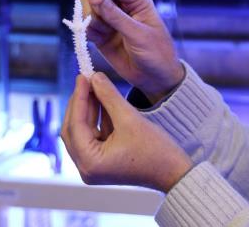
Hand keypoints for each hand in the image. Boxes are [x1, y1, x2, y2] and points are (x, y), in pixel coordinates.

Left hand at [61, 72, 192, 192]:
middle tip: (86, 79)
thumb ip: (109, 96)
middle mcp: (86, 168)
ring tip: (95, 84)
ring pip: (83, 131)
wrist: (174, 172)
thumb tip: (95, 77)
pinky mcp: (103, 161)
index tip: (83, 76)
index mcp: (90, 163)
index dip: (79, 97)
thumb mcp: (130, 119)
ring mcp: (94, 166)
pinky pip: (94, 135)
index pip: (75, 124)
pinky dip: (98, 118)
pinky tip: (102, 99)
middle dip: (80, 103)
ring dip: (89, 108)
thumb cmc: (155, 151)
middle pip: (74, 129)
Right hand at [80, 0, 183, 102]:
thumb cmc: (156, 53)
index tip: (96, 0)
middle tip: (99, 21)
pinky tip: (99, 40)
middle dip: (92, 4)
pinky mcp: (101, 34)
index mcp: (137, 0)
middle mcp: (122, 6)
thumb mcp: (139, 35)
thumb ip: (117, 17)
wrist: (155, 78)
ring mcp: (110, 20)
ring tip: (103, 33)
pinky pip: (85, 26)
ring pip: (87, 8)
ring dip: (89, 19)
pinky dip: (87, 31)